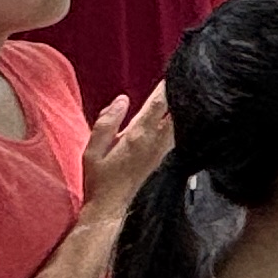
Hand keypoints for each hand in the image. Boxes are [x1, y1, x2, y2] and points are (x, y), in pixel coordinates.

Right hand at [79, 88, 177, 223]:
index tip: (175, 71)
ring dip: (180, 108)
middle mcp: (156, 142)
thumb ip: (107, 122)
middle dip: (178, 94)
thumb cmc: (98, 178)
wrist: (110, 206)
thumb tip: (122, 99)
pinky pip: (175, 134)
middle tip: (184, 77)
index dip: (167, 87)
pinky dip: (178, 121)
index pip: (159, 104)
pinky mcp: (162, 158)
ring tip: (182, 92)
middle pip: (175, 111)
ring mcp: (162, 151)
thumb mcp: (93, 149)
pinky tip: (177, 115)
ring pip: (178, 123)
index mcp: (139, 135)